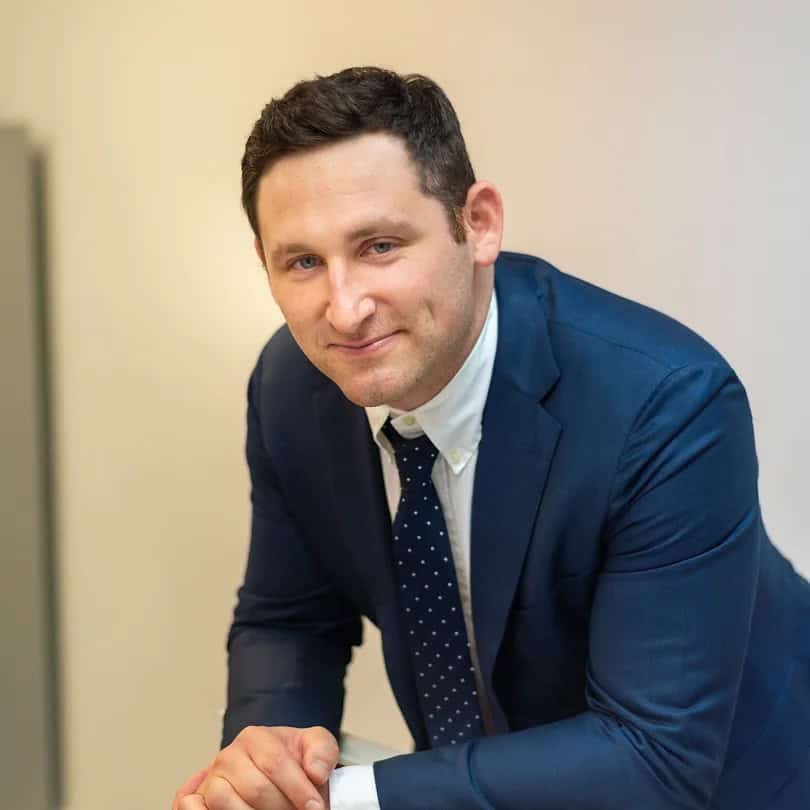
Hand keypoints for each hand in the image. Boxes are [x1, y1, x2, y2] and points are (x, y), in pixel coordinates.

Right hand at [173, 725, 336, 809]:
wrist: (273, 765)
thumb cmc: (290, 758)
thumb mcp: (314, 745)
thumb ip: (322, 751)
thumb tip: (315, 772)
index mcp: (256, 738)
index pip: (276, 764)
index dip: (299, 790)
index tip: (315, 807)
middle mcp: (228, 756)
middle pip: (255, 789)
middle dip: (282, 808)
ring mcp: (210, 778)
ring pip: (225, 803)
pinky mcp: (197, 799)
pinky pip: (190, 807)